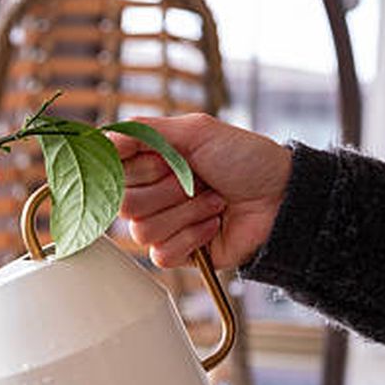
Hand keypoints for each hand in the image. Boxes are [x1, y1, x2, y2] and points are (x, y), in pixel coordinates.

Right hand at [109, 114, 292, 267]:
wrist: (281, 198)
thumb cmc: (246, 160)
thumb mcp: (196, 130)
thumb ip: (144, 131)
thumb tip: (104, 137)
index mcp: (149, 163)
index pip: (111, 171)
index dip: (137, 168)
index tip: (163, 160)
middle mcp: (150, 194)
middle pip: (124, 204)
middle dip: (167, 190)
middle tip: (196, 180)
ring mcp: (161, 224)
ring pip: (142, 231)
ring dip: (186, 212)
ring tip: (213, 201)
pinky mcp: (175, 253)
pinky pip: (161, 254)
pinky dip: (193, 236)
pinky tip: (213, 225)